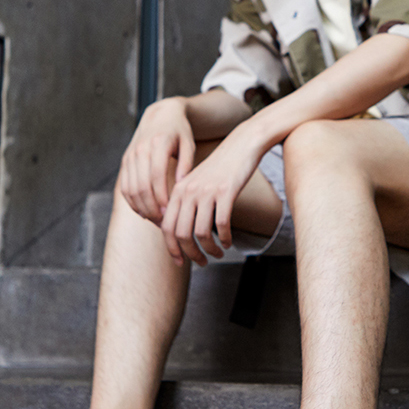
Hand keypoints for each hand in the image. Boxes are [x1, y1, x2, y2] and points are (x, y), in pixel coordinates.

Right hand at [118, 98, 195, 224]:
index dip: (162, 198)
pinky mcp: (125, 161)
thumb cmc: (180, 132)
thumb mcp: (189, 145)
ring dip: (142, 208)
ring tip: (156, 220)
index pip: (156, 176)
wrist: (160, 115)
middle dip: (152, 208)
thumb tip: (180, 189)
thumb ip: (186, 166)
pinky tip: (144, 213)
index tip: (170, 214)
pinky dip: (132, 203)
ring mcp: (130, 156)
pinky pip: (125, 187)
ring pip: (131, 189)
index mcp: (158, 144)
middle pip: (141, 186)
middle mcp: (140, 149)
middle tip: (164, 223)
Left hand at [160, 119, 264, 265]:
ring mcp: (206, 192)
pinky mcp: (225, 193)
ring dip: (209, 249)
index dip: (172, 249)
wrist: (241, 145)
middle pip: (182, 234)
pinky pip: (221, 225)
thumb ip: (186, 203)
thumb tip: (182, 233)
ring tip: (217, 254)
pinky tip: (228, 242)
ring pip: (201, 233)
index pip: (167, 227)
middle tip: (202, 262)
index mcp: (178, 191)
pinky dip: (224, 238)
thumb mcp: (197, 183)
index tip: (180, 262)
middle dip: (191, 254)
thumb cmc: (220, 169)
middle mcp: (188, 192)